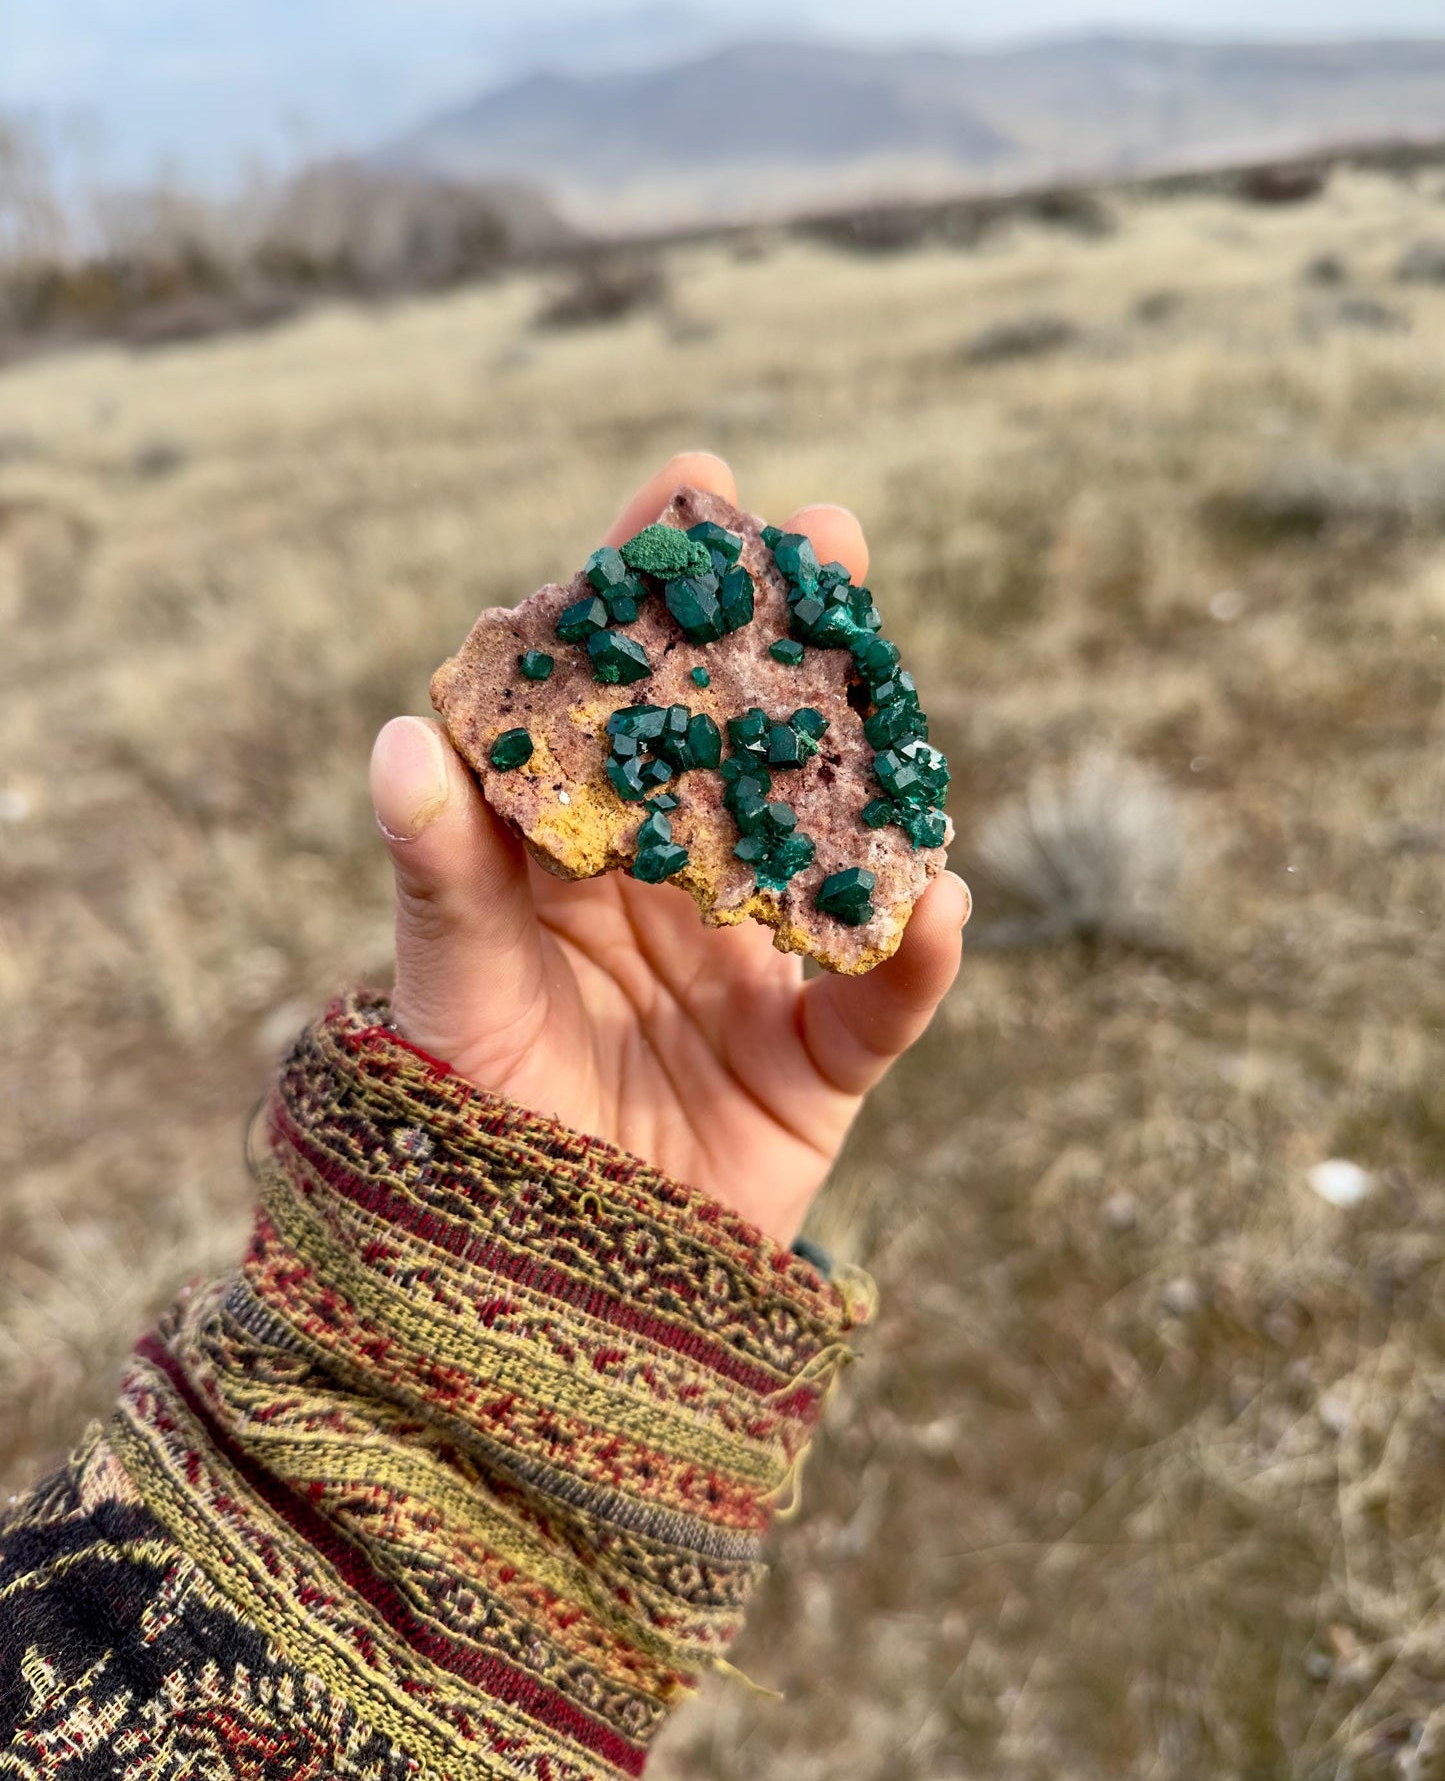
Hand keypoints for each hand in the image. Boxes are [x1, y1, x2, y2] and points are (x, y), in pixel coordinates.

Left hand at [369, 453, 968, 1245]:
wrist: (542, 1304)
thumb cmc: (471, 1137)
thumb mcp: (448, 998)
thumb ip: (438, 878)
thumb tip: (395, 743)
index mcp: (577, 852)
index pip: (620, 699)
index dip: (655, 594)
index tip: (686, 488)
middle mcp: (680, 885)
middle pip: (746, 741)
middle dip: (787, 637)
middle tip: (824, 531)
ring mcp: (760, 964)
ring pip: (832, 840)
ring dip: (871, 756)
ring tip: (890, 666)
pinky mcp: (823, 1060)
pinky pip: (883, 998)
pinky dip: (914, 955)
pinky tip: (935, 896)